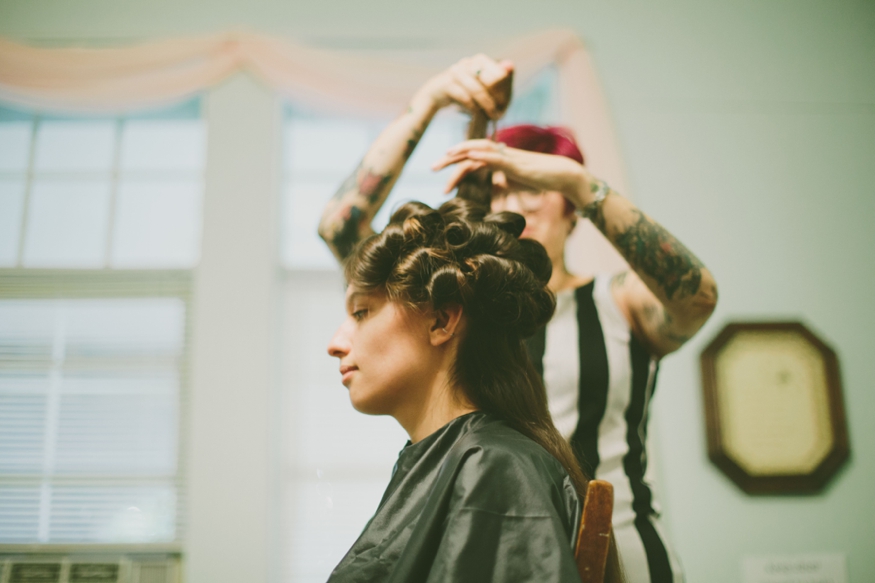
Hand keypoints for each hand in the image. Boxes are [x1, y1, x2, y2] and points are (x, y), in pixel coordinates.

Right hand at [416, 54, 513, 119]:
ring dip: (486, 106)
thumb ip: (499, 81)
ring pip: (477, 89)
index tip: (505, 104)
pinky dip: (472, 107)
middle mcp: (469, 62)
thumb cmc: (464, 92)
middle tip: (499, 113)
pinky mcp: (446, 83)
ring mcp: (456, 72)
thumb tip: (511, 65)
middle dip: (497, 98)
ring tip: (491, 116)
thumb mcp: (484, 87)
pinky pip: (464, 96)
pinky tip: (475, 114)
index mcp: (480, 60)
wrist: (436, 94)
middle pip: (491, 81)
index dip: (505, 90)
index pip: (501, 74)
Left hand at [432, 139, 591, 203]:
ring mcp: (507, 157)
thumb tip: (495, 186)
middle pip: (469, 151)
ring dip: (458, 154)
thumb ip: (504, 180)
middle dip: (449, 158)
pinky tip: (467, 155)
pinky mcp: (514, 162)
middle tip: (431, 168)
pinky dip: (479, 154)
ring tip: (442, 160)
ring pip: (477, 151)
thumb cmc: (542, 179)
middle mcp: (500, 154)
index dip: (455, 163)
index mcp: (499, 158)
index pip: (472, 158)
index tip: (440, 173)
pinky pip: (494, 156)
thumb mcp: (517, 181)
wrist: (562, 175)